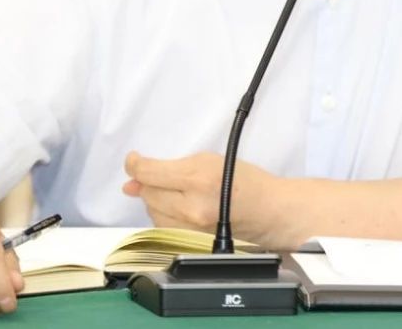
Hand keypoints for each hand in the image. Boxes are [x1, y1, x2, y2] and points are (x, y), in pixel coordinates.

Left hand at [122, 151, 292, 248]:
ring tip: (181, 193)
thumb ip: (170, 167)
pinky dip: (166, 216)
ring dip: (158, 200)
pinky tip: (182, 208)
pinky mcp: (191, 242)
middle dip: (151, 182)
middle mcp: (192, 207)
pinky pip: (164, 227)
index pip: (148, 173)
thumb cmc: (246, 183)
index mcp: (198, 179)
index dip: (135, 165)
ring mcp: (190, 229)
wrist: (267, 211)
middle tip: (168, 177)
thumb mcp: (208, 160)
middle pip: (148, 193)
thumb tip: (134, 178)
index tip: (134, 161)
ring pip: (152, 212)